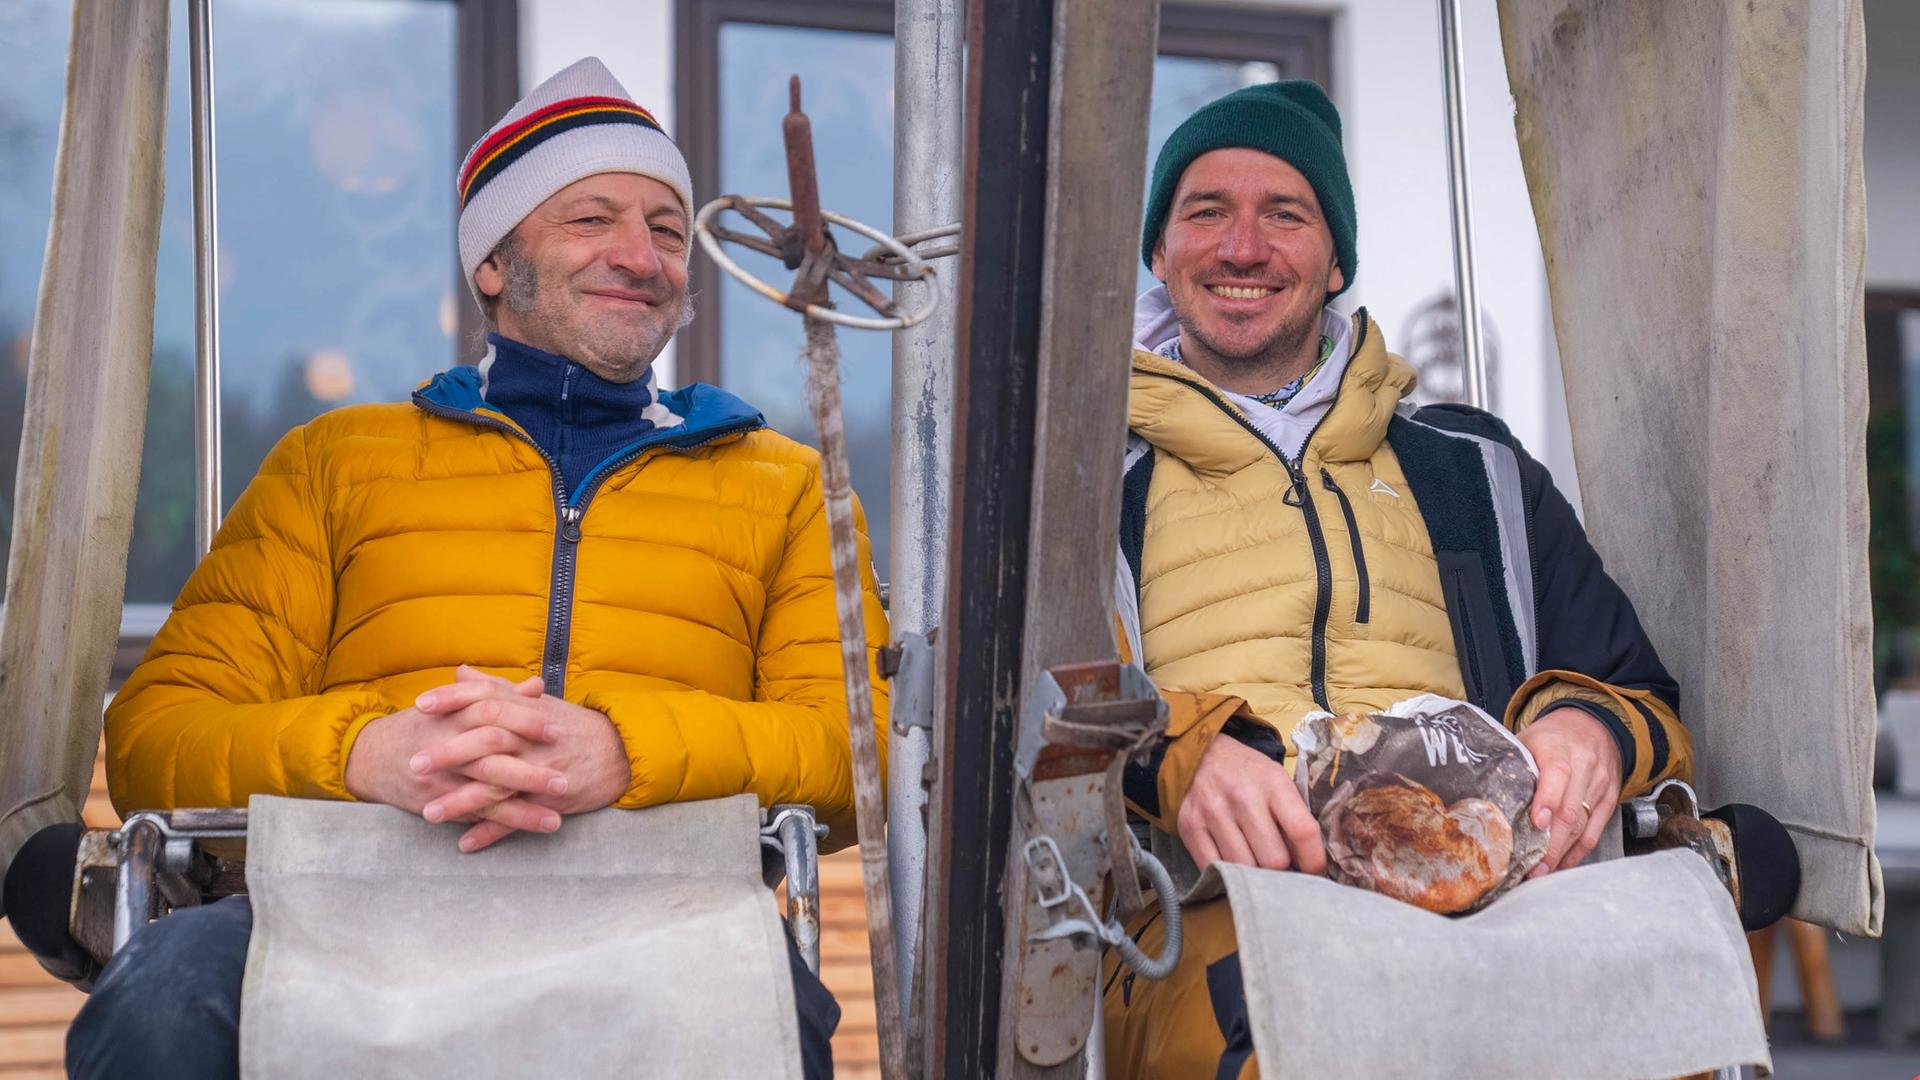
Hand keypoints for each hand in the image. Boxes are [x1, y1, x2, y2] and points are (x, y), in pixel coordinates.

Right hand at [344, 671, 564, 845]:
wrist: (370, 756)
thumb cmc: (422, 725)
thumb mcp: (455, 705)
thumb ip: (497, 694)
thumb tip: (537, 686)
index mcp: (454, 714)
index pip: (493, 713)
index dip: (526, 721)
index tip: (557, 730)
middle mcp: (447, 745)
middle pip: (493, 755)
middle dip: (530, 770)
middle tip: (565, 778)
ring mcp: (442, 778)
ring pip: (486, 792)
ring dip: (523, 809)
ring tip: (557, 820)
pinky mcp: (436, 803)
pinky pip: (472, 815)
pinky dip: (501, 824)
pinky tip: (527, 830)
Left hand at [412, 667, 631, 850]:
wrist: (620, 752)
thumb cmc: (573, 726)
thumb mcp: (536, 702)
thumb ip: (496, 688)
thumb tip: (461, 673)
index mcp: (527, 711)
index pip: (486, 698)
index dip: (452, 700)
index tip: (420, 704)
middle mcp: (532, 740)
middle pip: (486, 741)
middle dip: (448, 754)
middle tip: (414, 764)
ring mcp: (541, 771)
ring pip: (497, 786)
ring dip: (461, 802)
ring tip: (427, 813)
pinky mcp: (551, 800)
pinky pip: (517, 819)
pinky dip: (491, 832)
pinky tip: (464, 843)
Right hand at [1176, 732, 1325, 874]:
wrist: (1201, 755)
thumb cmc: (1248, 774)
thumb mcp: (1278, 782)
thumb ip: (1294, 818)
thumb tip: (1309, 866)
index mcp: (1273, 783)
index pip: (1302, 831)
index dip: (1313, 861)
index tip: (1313, 872)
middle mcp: (1242, 797)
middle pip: (1273, 859)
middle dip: (1281, 869)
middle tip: (1279, 864)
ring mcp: (1213, 813)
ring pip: (1245, 868)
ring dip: (1253, 873)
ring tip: (1255, 861)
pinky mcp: (1190, 827)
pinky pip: (1214, 868)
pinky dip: (1226, 872)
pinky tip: (1232, 861)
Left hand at [1517, 705, 1623, 876]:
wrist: (1594, 724)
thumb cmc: (1551, 737)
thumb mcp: (1528, 739)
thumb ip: (1513, 765)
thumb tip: (1486, 796)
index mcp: (1559, 748)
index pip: (1557, 774)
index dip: (1547, 801)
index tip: (1536, 824)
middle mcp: (1585, 767)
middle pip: (1570, 811)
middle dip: (1551, 845)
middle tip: (1532, 869)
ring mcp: (1600, 786)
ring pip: (1583, 826)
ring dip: (1562, 854)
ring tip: (1542, 874)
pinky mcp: (1610, 800)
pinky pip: (1595, 831)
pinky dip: (1578, 852)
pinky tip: (1562, 865)